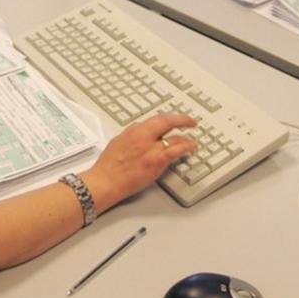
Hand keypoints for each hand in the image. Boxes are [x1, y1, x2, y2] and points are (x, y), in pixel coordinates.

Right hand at [82, 113, 196, 210]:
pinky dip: (186, 147)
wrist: (105, 180)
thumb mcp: (118, 141)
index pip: (157, 118)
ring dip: (186, 138)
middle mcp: (143, 136)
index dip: (171, 116)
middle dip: (182, 120)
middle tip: (191, 122)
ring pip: (174, 137)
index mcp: (134, 130)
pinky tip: (191, 148)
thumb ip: (132, 133)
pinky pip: (175, 151)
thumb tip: (142, 128)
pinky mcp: (155, 162)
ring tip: (192, 141)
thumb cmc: (108, 165)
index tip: (178, 118)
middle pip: (167, 121)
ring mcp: (150, 149)